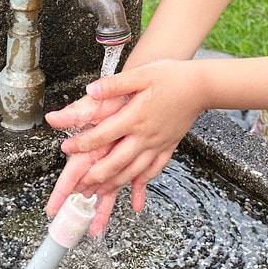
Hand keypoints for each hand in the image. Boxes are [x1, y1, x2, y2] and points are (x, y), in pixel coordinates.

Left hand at [46, 60, 204, 201]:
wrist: (201, 86)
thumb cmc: (170, 76)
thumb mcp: (140, 74)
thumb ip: (115, 84)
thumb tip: (91, 90)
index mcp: (134, 117)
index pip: (102, 135)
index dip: (82, 143)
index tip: (66, 148)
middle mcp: (145, 136)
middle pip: (116, 162)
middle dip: (94, 175)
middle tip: (78, 185)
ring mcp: (157, 144)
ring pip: (133, 172)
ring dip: (114, 185)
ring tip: (98, 194)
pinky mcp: (168, 147)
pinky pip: (154, 170)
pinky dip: (142, 184)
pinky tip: (135, 192)